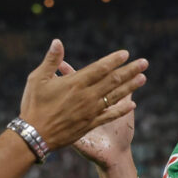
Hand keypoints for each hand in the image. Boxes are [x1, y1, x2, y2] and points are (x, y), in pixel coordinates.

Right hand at [19, 39, 146, 150]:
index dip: (114, 60)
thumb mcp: (37, 79)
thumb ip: (51, 61)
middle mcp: (87, 96)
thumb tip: (57, 41)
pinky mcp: (91, 123)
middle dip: (130, 70)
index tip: (126, 54)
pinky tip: (133, 104)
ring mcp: (91, 111)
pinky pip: (111, 115)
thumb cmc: (33, 105)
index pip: (100, 68)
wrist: (34, 135)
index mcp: (75, 83)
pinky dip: (122, 109)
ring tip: (143, 78)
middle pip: (113, 80)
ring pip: (116, 96)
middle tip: (144, 62)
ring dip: (131, 86)